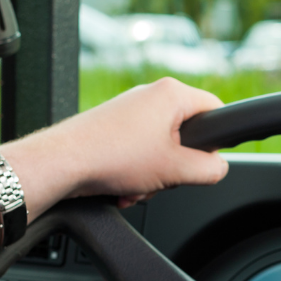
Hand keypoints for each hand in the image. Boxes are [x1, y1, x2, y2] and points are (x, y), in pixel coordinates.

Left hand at [1, 77, 227, 208]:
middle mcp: (150, 95)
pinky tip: (122, 187)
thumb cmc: (111, 156)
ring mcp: (130, 110)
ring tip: (136, 186)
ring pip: (161, 148)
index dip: (216, 141)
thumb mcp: (175, 170)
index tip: (206, 162)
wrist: (62, 163)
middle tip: (163, 178)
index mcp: (171, 94)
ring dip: (153, 176)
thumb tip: (218, 168)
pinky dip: (134, 173)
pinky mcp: (113, 127)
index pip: (215, 110)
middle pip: (186, 135)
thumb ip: (209, 169)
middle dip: (176, 167)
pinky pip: (138, 152)